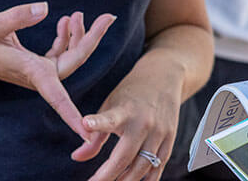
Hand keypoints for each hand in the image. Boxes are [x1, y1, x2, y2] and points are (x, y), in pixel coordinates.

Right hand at [0, 2, 115, 142]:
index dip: (73, 115)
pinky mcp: (38, 65)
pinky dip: (67, 38)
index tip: (89, 131)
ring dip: (79, 36)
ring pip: (70, 57)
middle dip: (93, 39)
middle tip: (108, 17)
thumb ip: (18, 16)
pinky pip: (61, 54)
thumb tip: (45, 8)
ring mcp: (39, 71)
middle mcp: (39, 76)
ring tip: (78, 15)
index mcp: (31, 72)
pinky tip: (66, 22)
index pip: (58, 97)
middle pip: (75, 61)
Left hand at [73, 57, 184, 179]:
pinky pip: (158, 167)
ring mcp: (159, 132)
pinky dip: (146, 179)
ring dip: (125, 180)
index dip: (97, 123)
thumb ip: (95, 135)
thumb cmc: (131, 93)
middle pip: (125, 158)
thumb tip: (77, 157)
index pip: (110, 119)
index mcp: (125, 110)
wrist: (164, 76)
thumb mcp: (110, 105)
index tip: (85, 123)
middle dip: (107, 176)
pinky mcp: (170, 139)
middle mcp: (144, 122)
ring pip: (142, 167)